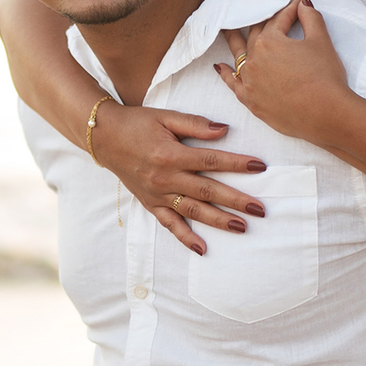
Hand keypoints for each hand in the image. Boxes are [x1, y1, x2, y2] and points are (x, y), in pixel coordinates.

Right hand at [92, 104, 268, 255]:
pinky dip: (186, 238)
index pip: (211, 161)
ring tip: (242, 227)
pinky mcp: (151, 204)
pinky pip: (170, 224)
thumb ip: (195, 124)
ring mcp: (158, 194)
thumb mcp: (165, 116)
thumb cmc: (137, 123)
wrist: (104, 137)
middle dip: (236, 201)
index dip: (237, 164)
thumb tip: (225, 130)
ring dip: (219, 221)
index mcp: (171, 154)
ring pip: (193, 211)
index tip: (260, 167)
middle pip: (207, 191)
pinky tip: (203, 248)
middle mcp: (165, 178)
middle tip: (260, 209)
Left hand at [215, 0, 355, 143]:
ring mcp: (249, 82)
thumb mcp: (321, 40)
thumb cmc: (325, 77)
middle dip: (262, 22)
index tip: (299, 4)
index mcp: (269, 42)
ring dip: (234, 41)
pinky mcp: (251, 101)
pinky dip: (226, 74)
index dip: (291, 10)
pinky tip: (220, 66)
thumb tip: (303, 4)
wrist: (326, 113)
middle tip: (263, 13)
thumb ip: (310, 17)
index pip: (278, 20)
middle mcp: (254, 60)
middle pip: (255, 36)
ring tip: (226, 30)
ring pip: (239, 57)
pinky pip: (232, 84)